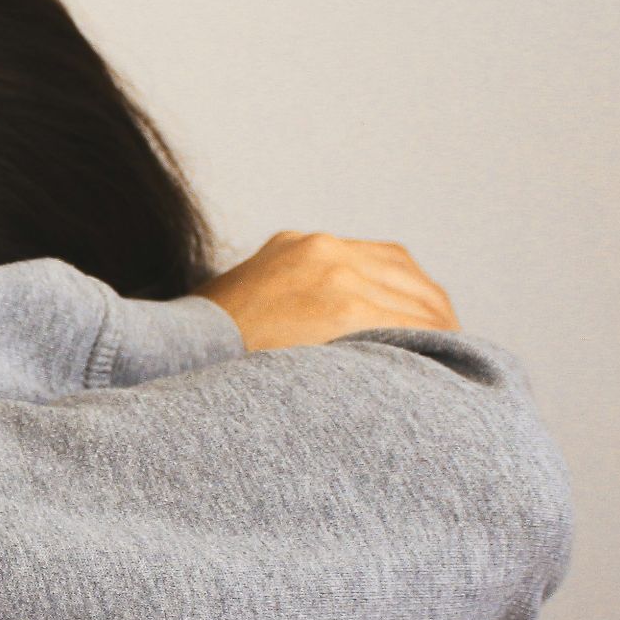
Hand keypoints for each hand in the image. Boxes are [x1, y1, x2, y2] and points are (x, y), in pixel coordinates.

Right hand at [195, 231, 459, 351]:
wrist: (169, 357)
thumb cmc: (201, 354)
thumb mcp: (241, 309)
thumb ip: (284, 306)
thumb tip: (313, 342)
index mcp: (298, 247)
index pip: (380, 261)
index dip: (408, 296)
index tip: (424, 326)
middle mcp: (321, 249)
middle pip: (406, 276)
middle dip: (431, 314)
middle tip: (449, 352)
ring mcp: (334, 273)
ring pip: (416, 299)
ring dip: (438, 332)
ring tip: (450, 366)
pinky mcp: (341, 304)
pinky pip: (408, 324)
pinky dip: (430, 345)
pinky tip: (437, 371)